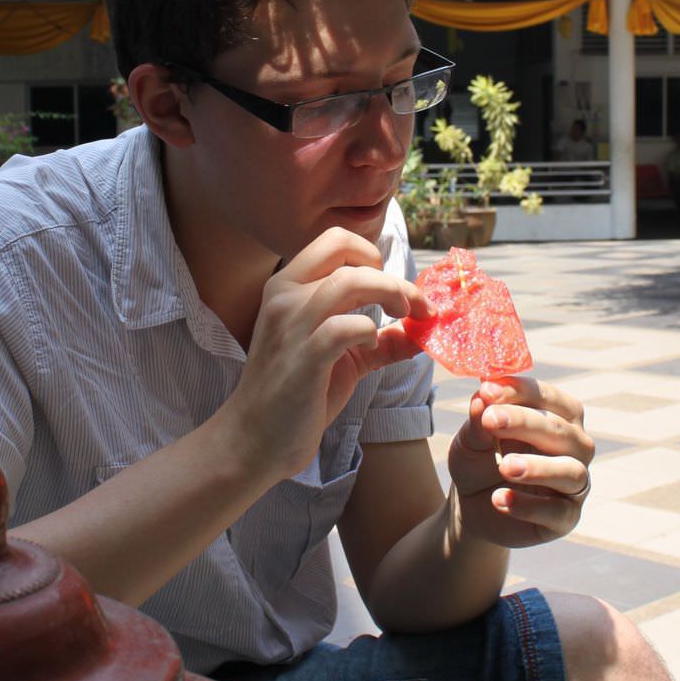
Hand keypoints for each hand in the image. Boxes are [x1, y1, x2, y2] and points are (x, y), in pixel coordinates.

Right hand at [223, 229, 428, 484]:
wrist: (254, 439)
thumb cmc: (296, 395)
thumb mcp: (342, 359)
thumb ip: (381, 341)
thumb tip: (425, 331)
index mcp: (287, 286)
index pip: (335, 241)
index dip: (372, 256)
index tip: (391, 287)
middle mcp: (284, 296)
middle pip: (345, 250)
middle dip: (390, 273)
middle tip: (411, 305)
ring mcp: (291, 325)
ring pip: (350, 281)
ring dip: (392, 294)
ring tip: (405, 318)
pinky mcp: (304, 358)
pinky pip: (346, 327)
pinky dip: (370, 332)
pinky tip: (371, 348)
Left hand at [446, 377, 593, 548]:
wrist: (472, 505)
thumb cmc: (480, 459)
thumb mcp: (471, 439)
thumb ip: (479, 421)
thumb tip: (481, 399)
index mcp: (557, 416)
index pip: (549, 397)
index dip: (520, 392)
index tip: (487, 391)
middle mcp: (574, 446)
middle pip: (561, 431)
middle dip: (525, 422)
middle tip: (490, 421)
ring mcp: (574, 483)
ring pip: (571, 472)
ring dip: (538, 467)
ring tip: (504, 467)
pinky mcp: (565, 518)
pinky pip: (557, 512)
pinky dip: (529, 506)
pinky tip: (499, 499)